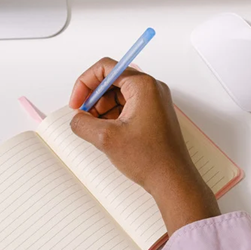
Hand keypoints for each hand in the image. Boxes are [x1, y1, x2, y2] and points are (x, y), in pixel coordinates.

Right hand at [69, 58, 219, 233]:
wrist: (173, 181)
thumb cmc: (152, 160)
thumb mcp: (106, 139)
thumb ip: (83, 123)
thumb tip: (76, 118)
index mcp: (143, 86)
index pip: (106, 68)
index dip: (85, 84)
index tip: (77, 103)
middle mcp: (151, 90)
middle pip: (111, 81)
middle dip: (93, 99)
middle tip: (83, 118)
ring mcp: (154, 103)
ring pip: (118, 96)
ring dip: (102, 110)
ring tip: (96, 130)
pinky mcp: (153, 116)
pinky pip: (127, 108)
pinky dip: (113, 118)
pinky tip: (107, 134)